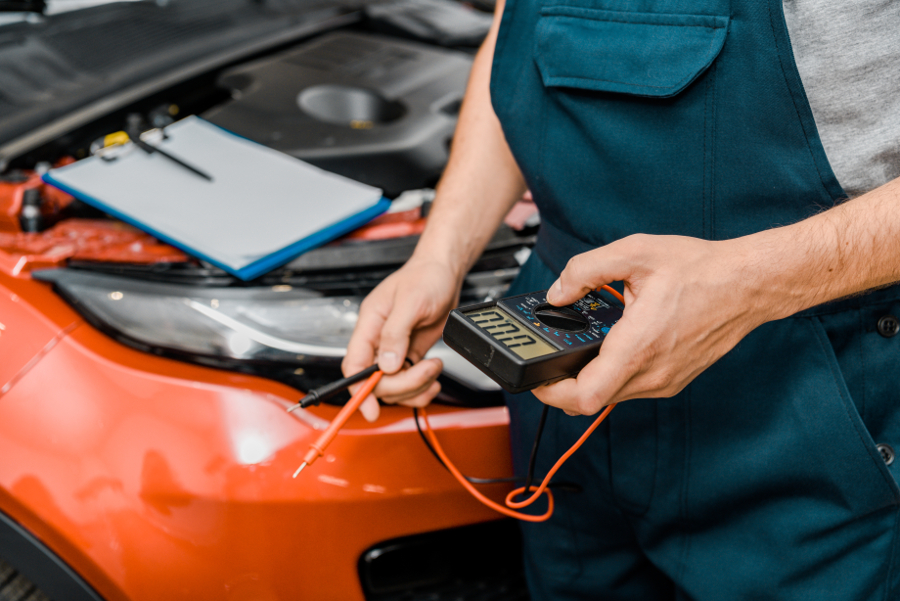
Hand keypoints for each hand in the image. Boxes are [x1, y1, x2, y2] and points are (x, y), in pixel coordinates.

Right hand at [343, 257, 461, 420]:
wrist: (445, 272)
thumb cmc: (425, 277)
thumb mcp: (411, 302)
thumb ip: (396, 334)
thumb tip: (386, 364)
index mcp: (369, 324)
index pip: (354, 364)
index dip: (359, 389)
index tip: (368, 408)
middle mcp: (379, 340)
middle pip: (377, 381)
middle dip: (402, 385)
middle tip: (425, 372)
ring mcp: (395, 349)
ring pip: (395, 386)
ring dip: (417, 386)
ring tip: (434, 368)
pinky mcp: (411, 354)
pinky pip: (410, 382)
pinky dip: (423, 386)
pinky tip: (433, 376)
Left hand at [533, 234, 769, 414]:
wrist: (748, 284)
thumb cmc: (701, 270)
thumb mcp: (634, 252)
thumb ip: (586, 270)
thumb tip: (558, 292)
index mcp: (638, 346)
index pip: (584, 397)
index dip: (552, 393)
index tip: (537, 377)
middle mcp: (652, 373)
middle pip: (590, 402)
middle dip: (562, 385)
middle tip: (548, 362)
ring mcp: (664, 381)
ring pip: (611, 396)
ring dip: (588, 380)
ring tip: (579, 348)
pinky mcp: (673, 380)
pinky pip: (630, 388)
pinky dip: (611, 375)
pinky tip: (610, 346)